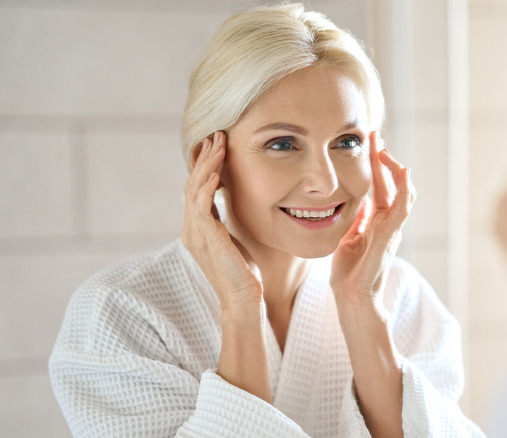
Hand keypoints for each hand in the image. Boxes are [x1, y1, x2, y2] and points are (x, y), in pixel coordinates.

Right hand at [181, 131, 262, 317]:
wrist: (242, 299)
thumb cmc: (243, 272)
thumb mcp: (233, 239)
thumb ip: (225, 222)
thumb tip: (230, 203)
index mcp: (196, 228)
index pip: (196, 188)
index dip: (204, 165)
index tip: (216, 144)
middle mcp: (191, 229)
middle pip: (192, 184)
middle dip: (204, 158)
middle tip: (216, 135)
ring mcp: (195, 234)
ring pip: (195, 190)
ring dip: (207, 165)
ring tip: (218, 144)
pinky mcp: (206, 240)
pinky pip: (201, 207)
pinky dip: (208, 188)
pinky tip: (217, 174)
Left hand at [330, 132, 415, 311]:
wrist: (352, 299)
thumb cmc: (349, 274)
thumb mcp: (348, 237)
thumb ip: (356, 219)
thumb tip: (358, 201)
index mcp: (376, 221)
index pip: (380, 185)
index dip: (375, 164)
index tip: (368, 142)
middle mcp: (387, 222)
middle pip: (392, 183)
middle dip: (383, 158)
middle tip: (373, 135)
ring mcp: (391, 229)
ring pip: (402, 191)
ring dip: (394, 168)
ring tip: (383, 149)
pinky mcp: (390, 236)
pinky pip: (403, 208)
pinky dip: (405, 189)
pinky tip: (403, 172)